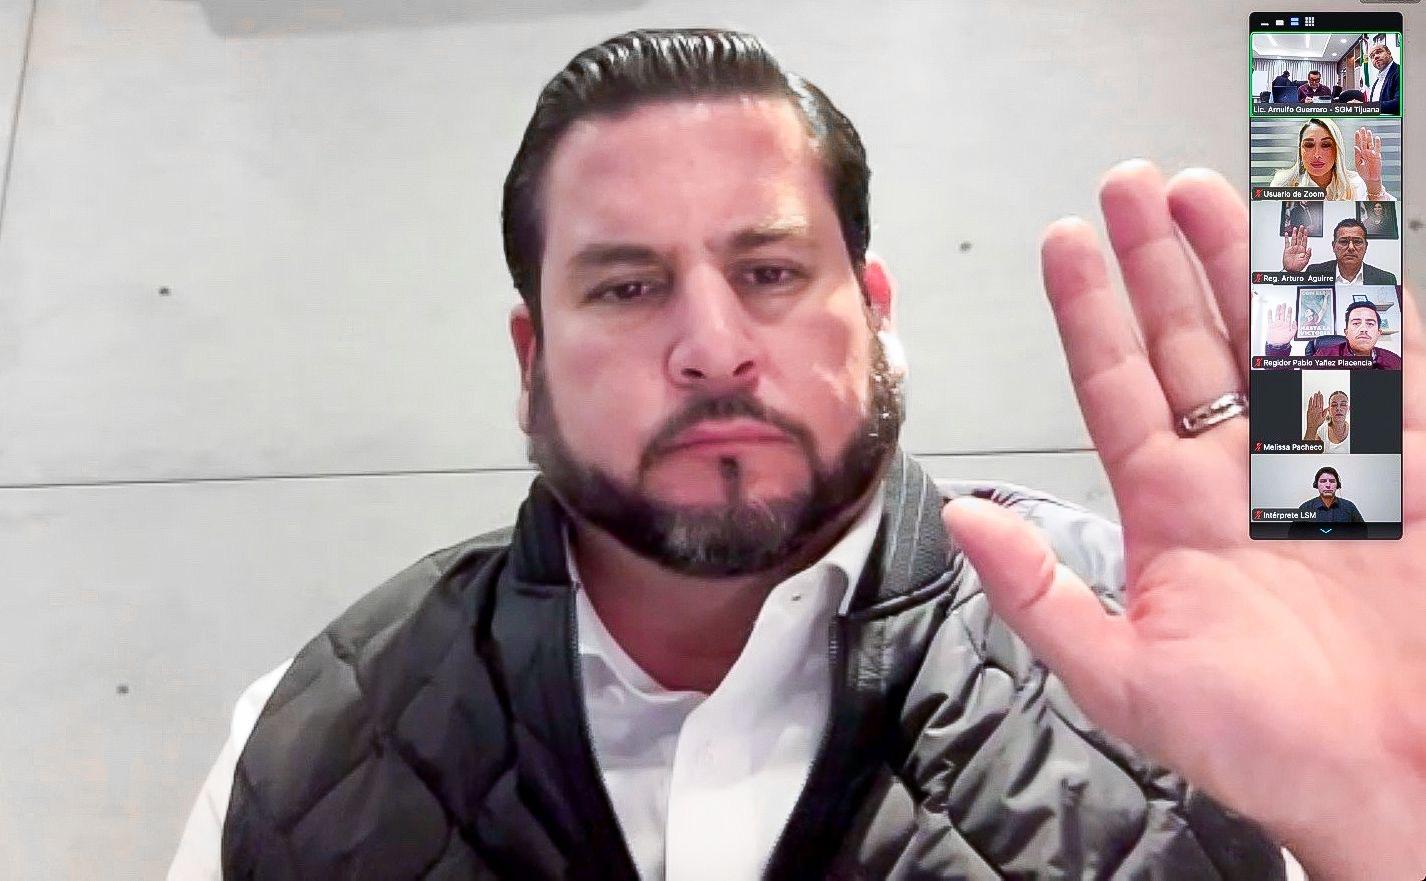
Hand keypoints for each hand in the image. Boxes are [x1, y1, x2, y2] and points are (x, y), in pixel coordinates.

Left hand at [943, 162, 1425, 880]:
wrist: (1393, 781)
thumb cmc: (1260, 746)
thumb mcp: (1125, 682)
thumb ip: (1040, 597)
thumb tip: (964, 519)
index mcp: (1171, 509)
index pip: (1118, 386)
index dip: (1089, 312)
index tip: (1064, 241)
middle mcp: (1238, 472)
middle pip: (1191, 340)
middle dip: (1158, 261)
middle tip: (1128, 183)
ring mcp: (1321, 464)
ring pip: (1272, 338)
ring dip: (1239, 265)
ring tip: (1201, 193)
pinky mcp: (1404, 472)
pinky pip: (1376, 375)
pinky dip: (1353, 315)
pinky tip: (1325, 258)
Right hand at [1265, 302, 1295, 346]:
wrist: (1276, 344)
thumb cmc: (1284, 341)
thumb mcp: (1292, 335)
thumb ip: (1294, 328)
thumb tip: (1294, 321)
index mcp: (1287, 325)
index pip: (1288, 317)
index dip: (1289, 312)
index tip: (1290, 307)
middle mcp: (1282, 324)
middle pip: (1283, 314)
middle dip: (1283, 309)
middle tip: (1284, 304)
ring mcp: (1276, 324)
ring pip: (1277, 315)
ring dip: (1277, 310)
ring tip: (1278, 305)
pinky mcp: (1271, 326)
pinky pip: (1270, 319)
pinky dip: (1270, 315)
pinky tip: (1270, 311)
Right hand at [1282, 225, 1310, 271]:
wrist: (1291, 270)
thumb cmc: (1298, 267)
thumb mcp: (1306, 260)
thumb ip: (1308, 254)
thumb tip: (1310, 248)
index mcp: (1303, 250)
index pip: (1305, 240)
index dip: (1306, 235)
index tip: (1306, 230)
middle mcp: (1298, 248)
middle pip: (1299, 238)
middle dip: (1300, 232)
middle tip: (1301, 226)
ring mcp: (1292, 249)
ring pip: (1294, 239)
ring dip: (1294, 233)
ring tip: (1295, 228)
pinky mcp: (1287, 250)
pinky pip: (1287, 243)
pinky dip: (1286, 238)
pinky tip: (1287, 234)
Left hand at [1354, 127, 1382, 189]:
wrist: (1370, 179)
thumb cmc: (1364, 172)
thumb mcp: (1358, 163)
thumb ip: (1357, 155)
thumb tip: (1355, 147)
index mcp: (1360, 154)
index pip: (1358, 144)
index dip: (1358, 138)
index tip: (1357, 132)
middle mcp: (1366, 153)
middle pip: (1365, 142)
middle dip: (1363, 135)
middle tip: (1362, 128)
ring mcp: (1372, 154)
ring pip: (1371, 144)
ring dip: (1370, 138)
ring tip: (1368, 131)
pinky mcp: (1377, 156)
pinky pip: (1378, 148)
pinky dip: (1377, 143)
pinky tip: (1376, 138)